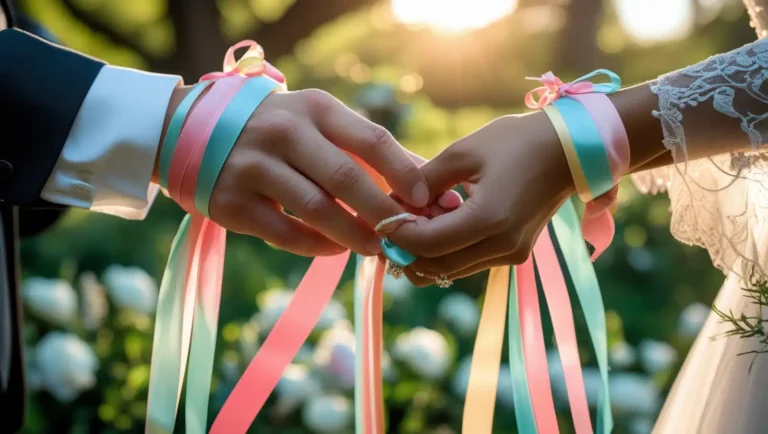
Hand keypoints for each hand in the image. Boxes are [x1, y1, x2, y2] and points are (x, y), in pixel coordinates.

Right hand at [156, 87, 430, 256]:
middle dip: (383, 213)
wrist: (191, 132)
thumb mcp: (316, 122)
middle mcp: (283, 132)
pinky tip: (334, 250)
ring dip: (353, 236)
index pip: (370, 139)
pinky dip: (316, 246)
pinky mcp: (232, 202)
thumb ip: (364, 148)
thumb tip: (425, 180)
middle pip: (346, 178)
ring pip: (317, 211)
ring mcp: (253, 167)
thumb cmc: (276, 131)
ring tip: (376, 249)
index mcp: (313, 108)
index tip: (424, 200)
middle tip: (406, 235)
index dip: (403, 172)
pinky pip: (285, 234)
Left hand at [385, 112, 574, 285]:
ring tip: (409, 223)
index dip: (397, 236)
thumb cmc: (516, 142)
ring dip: (425, 253)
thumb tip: (394, 202)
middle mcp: (501, 246)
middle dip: (406, 252)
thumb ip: (425, 181)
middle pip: (436, 267)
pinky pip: (468, 262)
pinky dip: (445, 250)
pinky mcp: (514, 253)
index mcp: (489, 220)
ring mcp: (510, 254)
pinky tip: (435, 223)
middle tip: (386, 229)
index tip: (380, 218)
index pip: (427, 244)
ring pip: (450, 270)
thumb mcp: (463, 153)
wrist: (570, 150)